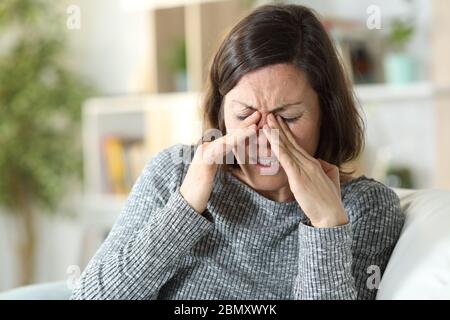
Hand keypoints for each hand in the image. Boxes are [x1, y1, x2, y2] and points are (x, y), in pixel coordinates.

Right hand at [180, 111, 260, 213]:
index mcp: (210, 150)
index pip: (230, 137)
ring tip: (255, 126)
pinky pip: (218, 150)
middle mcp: (206, 148)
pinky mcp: (202, 162)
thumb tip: (232, 157)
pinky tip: (240, 141)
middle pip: (229, 135)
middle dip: (245, 124)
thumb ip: (219, 163)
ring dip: (241, 133)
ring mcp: (203, 154)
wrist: (186, 203)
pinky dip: (231, 144)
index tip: (258, 121)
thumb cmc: (200, 192)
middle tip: (260, 114)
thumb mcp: (213, 175)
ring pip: (225, 141)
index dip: (244, 128)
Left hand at [263, 113, 347, 227]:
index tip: (279, 122)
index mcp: (314, 163)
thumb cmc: (330, 200)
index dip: (287, 133)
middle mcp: (309, 162)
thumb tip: (318, 161)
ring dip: (275, 133)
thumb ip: (323, 167)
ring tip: (266, 120)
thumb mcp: (330, 179)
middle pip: (291, 142)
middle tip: (269, 114)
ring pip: (286, 147)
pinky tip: (270, 138)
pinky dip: (277, 146)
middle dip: (279, 128)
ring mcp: (304, 168)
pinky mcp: (298, 177)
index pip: (297, 145)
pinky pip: (285, 158)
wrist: (332, 215)